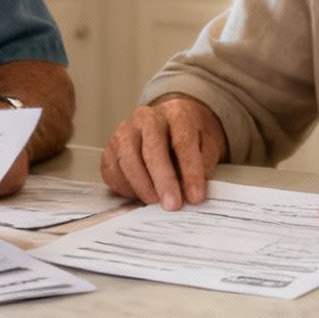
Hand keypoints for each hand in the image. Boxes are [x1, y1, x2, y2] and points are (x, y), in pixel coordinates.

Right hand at [100, 94, 226, 210]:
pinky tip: (140, 196)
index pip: (183, 141)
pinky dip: (125, 187)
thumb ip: (204, 164)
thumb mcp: (208, 144)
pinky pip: (113, 171)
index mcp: (176, 113)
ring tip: (156, 204)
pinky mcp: (110, 149)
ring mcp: (125, 132)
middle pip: (152, 149)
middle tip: (172, 205)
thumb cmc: (189, 136)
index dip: (190, 171)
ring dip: (143, 187)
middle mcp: (147, 118)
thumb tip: (192, 191)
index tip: (196, 196)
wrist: (169, 124)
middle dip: (163, 180)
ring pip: (128, 160)